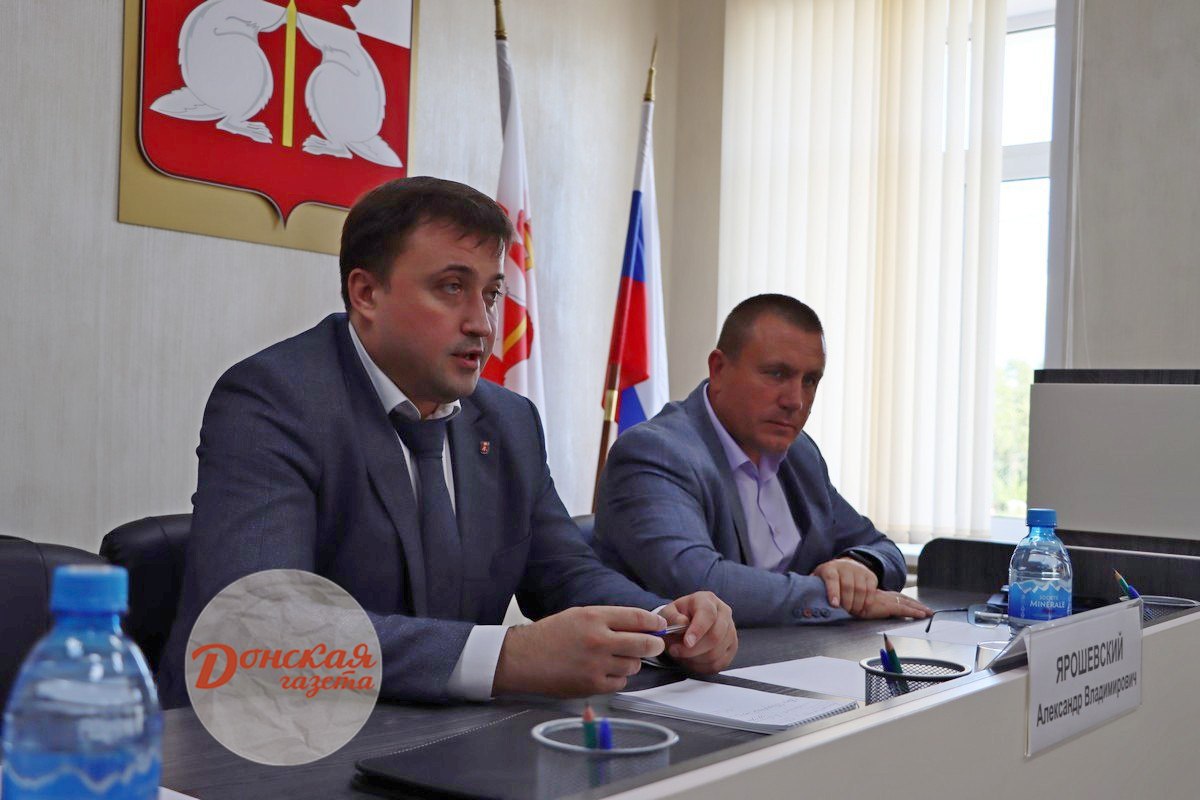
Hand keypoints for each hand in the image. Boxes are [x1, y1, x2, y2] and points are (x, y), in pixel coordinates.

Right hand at [492, 606, 666, 696]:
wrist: (524, 658)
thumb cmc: (551, 635)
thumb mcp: (580, 615)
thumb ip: (610, 619)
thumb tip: (641, 625)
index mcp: (595, 618)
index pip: (638, 618)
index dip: (655, 622)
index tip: (660, 625)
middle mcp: (599, 640)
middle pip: (644, 643)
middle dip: (655, 644)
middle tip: (655, 644)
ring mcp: (596, 665)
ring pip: (634, 665)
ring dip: (632, 662)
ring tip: (618, 658)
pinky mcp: (592, 685)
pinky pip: (621, 683)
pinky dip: (618, 678)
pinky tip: (606, 671)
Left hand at [658, 591, 737, 673]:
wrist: (685, 625)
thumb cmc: (677, 618)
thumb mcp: (668, 613)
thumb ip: (672, 617)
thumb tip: (682, 623)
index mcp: (707, 600)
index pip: (708, 614)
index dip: (698, 630)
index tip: (687, 642)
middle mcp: (724, 613)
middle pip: (715, 636)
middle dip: (693, 649)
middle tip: (675, 651)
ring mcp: (731, 630)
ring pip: (717, 652)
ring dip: (696, 659)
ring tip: (682, 655)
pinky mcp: (732, 647)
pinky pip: (720, 663)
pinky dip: (703, 667)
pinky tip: (692, 661)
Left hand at [812, 557, 878, 614]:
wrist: (846, 565)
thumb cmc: (829, 578)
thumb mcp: (819, 579)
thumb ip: (813, 588)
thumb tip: (804, 604)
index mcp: (829, 568)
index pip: (831, 578)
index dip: (833, 592)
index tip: (835, 605)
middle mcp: (845, 567)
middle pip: (847, 586)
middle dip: (846, 603)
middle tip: (845, 614)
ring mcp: (859, 570)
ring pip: (860, 589)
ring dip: (857, 604)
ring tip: (853, 613)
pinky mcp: (870, 575)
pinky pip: (871, 590)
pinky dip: (867, 602)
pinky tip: (862, 609)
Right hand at [853, 590, 932, 619]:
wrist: (843, 596)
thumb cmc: (848, 600)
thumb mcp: (859, 602)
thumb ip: (866, 604)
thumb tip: (869, 608)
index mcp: (879, 595)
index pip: (897, 597)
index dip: (907, 601)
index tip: (917, 605)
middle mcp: (884, 596)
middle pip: (904, 599)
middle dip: (916, 604)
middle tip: (928, 610)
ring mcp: (886, 600)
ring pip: (906, 603)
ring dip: (918, 608)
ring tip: (928, 613)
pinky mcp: (886, 606)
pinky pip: (904, 609)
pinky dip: (914, 612)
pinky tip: (922, 615)